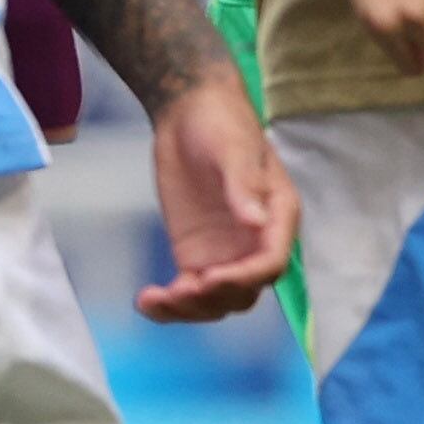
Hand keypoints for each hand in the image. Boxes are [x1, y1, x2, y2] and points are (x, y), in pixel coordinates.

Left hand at [137, 69, 298, 321]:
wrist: (190, 112)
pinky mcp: (195, 255)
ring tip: (156, 298)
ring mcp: (224, 251)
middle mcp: (255, 241)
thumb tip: (256, 222)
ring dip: (190, 310)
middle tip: (178, 289)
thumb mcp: (233, 148)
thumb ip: (244, 184)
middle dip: (213, 299)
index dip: (243, 278)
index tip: (207, 278)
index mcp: (277, 216)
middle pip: (245, 292)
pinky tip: (146, 299)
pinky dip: (170, 306)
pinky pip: (189, 292)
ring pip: (217, 301)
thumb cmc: (221, 122)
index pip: (271, 262)